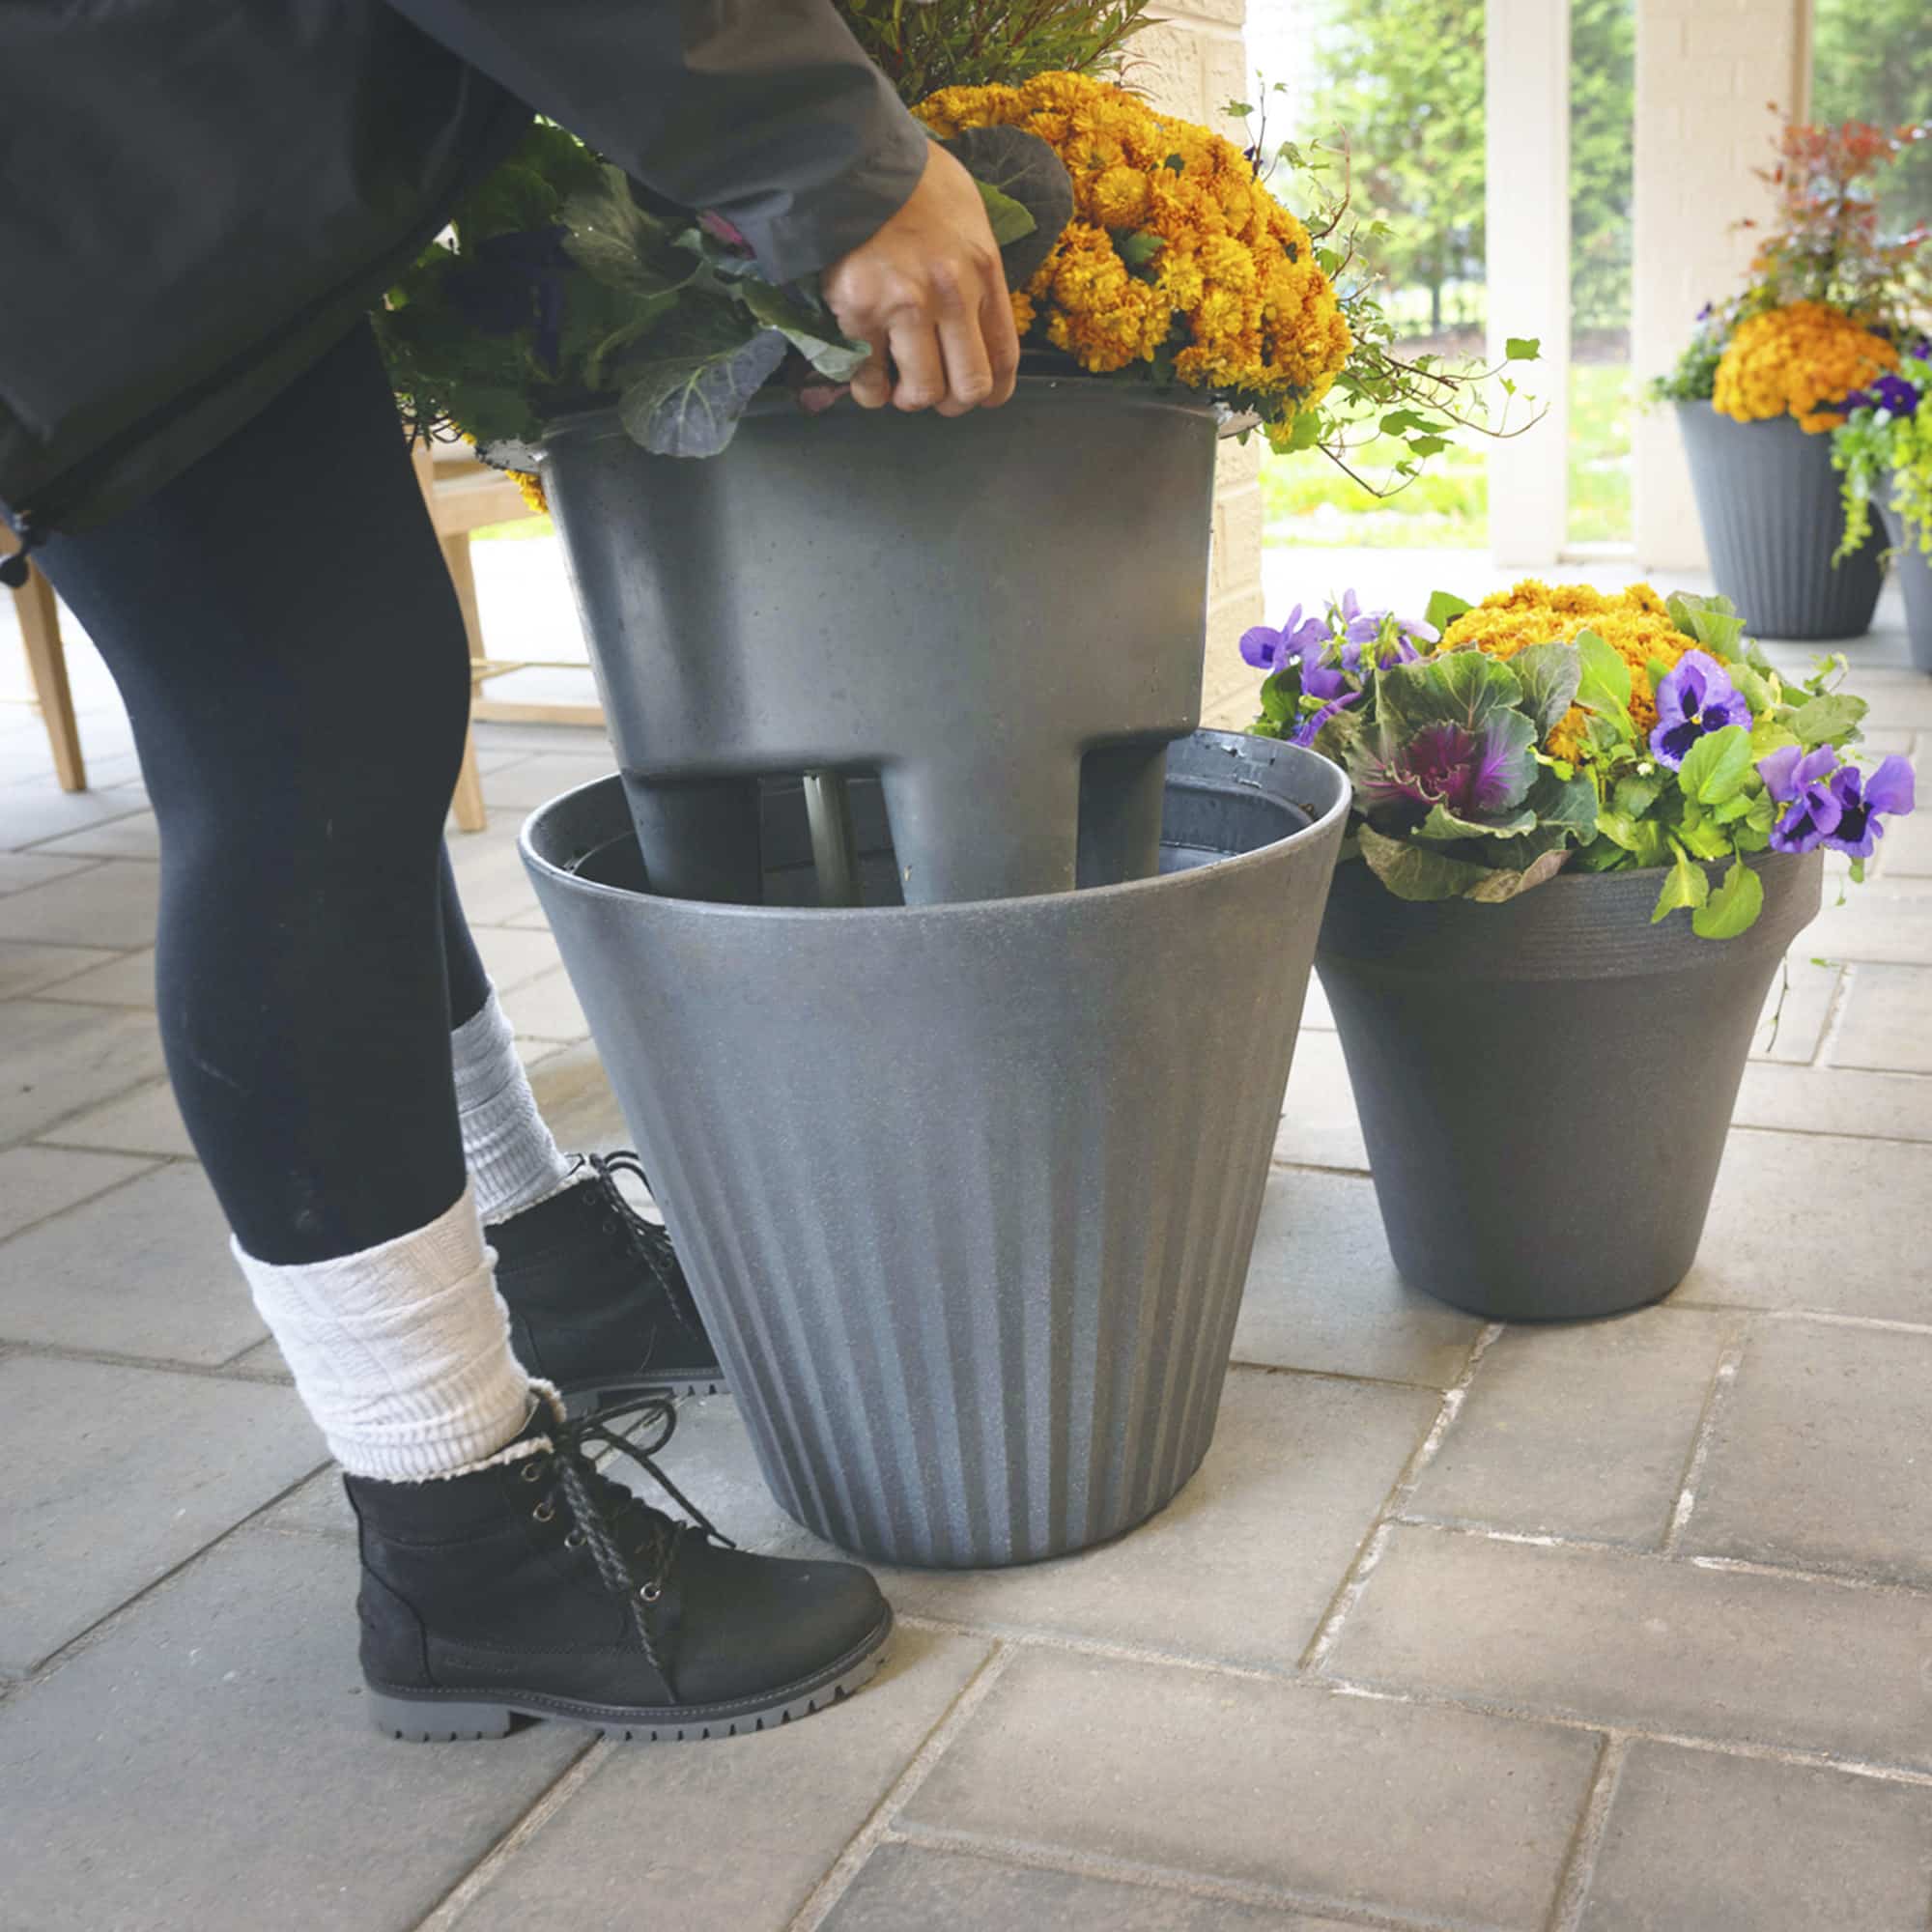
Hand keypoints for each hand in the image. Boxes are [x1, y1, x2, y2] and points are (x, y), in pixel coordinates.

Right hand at [822, 143, 1020, 415]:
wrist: (850, 156)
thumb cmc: (911, 181)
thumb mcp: (968, 218)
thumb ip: (975, 271)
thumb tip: (971, 320)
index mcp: (983, 270)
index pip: (1004, 355)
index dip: (994, 391)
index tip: (982, 397)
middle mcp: (952, 294)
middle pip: (969, 386)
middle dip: (952, 402)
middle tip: (933, 392)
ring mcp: (905, 306)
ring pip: (921, 392)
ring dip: (909, 398)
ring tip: (895, 383)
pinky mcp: (859, 312)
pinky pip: (869, 380)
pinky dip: (869, 390)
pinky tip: (867, 376)